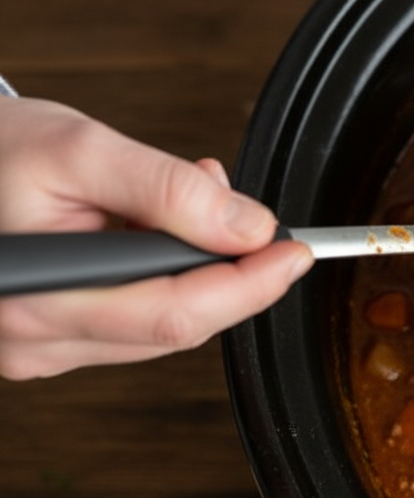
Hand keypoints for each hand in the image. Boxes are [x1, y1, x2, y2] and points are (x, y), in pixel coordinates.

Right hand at [0, 97, 312, 379]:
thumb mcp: (81, 149)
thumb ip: (168, 190)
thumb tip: (248, 229)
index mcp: (37, 299)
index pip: (175, 314)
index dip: (249, 286)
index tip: (295, 251)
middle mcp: (34, 340)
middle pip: (178, 326)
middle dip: (232, 272)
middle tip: (248, 213)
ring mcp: (42, 348)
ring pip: (165, 325)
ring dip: (201, 268)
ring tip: (190, 197)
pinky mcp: (53, 341)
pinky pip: (139, 320)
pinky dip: (170, 276)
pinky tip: (159, 227)